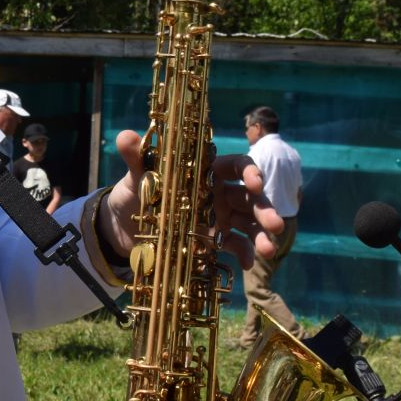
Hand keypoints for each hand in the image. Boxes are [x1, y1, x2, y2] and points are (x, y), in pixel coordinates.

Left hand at [98, 131, 280, 268]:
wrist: (124, 228)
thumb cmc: (134, 193)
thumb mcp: (136, 177)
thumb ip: (136, 158)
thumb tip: (125, 135)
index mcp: (206, 172)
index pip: (236, 166)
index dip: (250, 172)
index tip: (256, 183)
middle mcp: (219, 193)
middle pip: (249, 198)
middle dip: (264, 209)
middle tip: (276, 225)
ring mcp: (219, 218)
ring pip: (248, 223)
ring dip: (261, 234)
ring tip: (269, 250)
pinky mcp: (213, 241)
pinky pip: (235, 245)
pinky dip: (244, 253)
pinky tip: (249, 264)